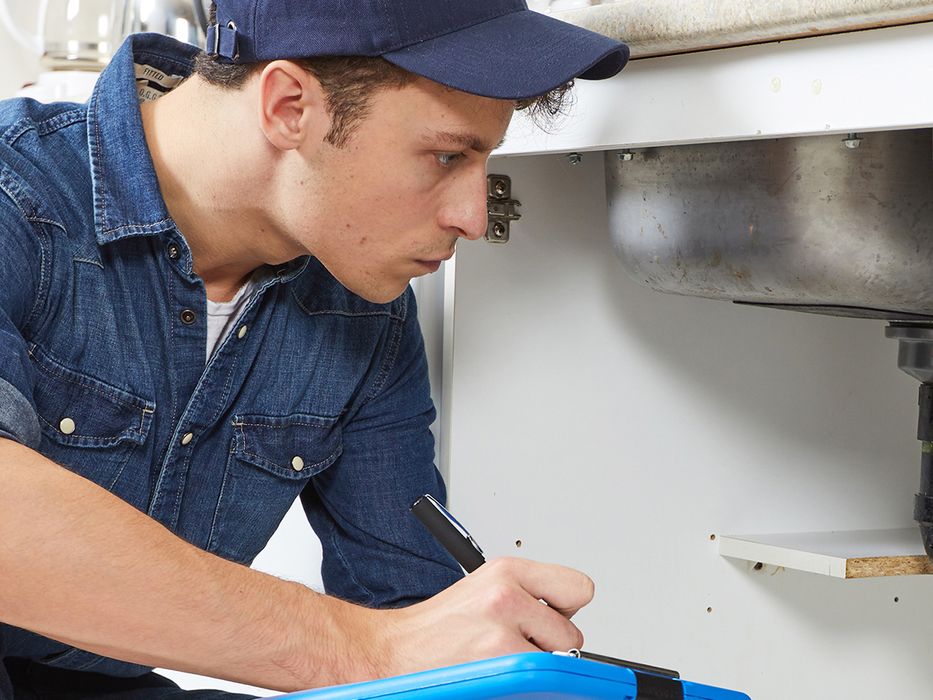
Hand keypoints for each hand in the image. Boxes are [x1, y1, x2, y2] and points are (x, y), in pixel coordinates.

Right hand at [376, 557, 594, 676]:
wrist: (393, 650)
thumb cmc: (438, 627)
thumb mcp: (484, 590)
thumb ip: (527, 594)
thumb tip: (566, 617)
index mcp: (507, 570)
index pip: (579, 588)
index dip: (567, 609)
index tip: (549, 619)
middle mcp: (506, 592)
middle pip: (573, 630)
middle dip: (549, 643)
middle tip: (515, 644)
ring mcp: (502, 626)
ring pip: (558, 658)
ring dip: (534, 663)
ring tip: (500, 657)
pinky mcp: (498, 657)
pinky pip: (539, 677)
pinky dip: (522, 682)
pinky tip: (496, 672)